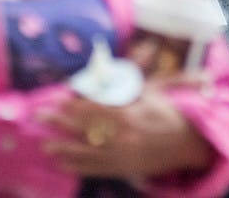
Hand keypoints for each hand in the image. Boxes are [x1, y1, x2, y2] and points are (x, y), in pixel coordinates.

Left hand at [40, 80, 212, 178]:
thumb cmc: (168, 113)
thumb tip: (124, 60)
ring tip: (45, 144)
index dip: (73, 104)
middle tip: (39, 115)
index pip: (95, 107)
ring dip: (64, 147)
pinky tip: (62, 162)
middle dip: (60, 121)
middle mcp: (124, 135)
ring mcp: (123, 154)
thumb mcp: (153, 90)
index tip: (56, 99)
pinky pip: (96, 168)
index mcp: (129, 113)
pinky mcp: (124, 167)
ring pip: (87, 151)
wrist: (188, 143)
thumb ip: (133, 79)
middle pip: (85, 127)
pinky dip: (78, 166)